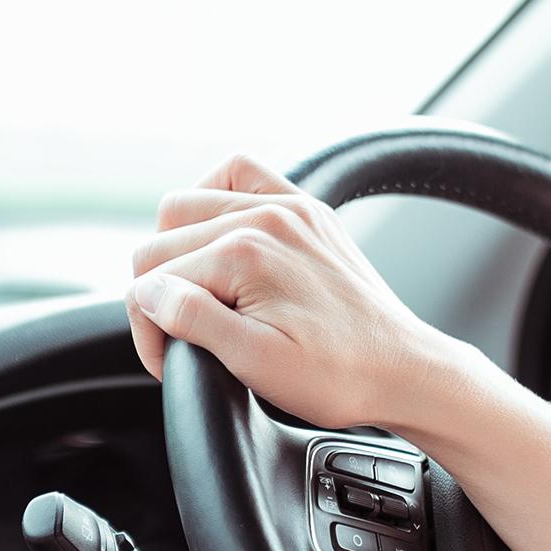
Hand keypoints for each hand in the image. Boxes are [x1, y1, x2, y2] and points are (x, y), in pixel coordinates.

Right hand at [127, 154, 474, 435]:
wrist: (401, 370)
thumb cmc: (336, 375)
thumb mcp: (254, 361)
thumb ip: (192, 318)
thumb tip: (148, 291)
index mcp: (246, 253)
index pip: (152, 282)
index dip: (150, 331)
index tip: (170, 364)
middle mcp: (265, 217)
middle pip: (160, 241)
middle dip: (159, 293)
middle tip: (183, 337)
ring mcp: (288, 207)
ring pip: (187, 205)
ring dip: (178, 248)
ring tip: (197, 293)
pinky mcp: (305, 211)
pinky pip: (240, 175)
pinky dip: (216, 199)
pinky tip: (218, 237)